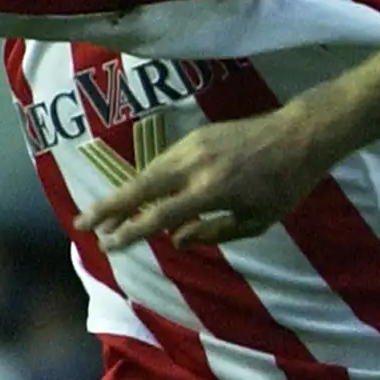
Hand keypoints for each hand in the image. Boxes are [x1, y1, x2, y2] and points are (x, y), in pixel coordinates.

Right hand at [80, 104, 320, 249]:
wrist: (298, 135)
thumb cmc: (284, 187)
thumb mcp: (256, 221)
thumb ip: (212, 232)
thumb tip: (173, 239)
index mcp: (211, 190)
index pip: (159, 215)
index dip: (131, 232)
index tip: (108, 244)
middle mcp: (195, 165)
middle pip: (139, 187)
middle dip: (108, 208)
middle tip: (81, 224)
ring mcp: (193, 146)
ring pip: (148, 172)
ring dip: (124, 194)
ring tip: (103, 216)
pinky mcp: (195, 136)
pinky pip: (162, 162)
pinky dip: (146, 180)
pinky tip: (136, 196)